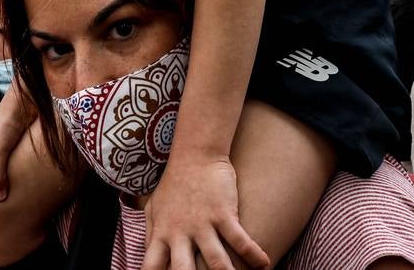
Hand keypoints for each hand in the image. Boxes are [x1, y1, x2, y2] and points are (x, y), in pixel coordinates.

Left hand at [140, 153, 268, 269]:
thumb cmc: (174, 183)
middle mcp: (180, 233)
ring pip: (216, 261)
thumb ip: (151, 234)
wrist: (195, 154)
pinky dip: (254, 254)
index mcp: (161, 233)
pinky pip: (240, 239)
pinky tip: (264, 264)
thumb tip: (149, 255)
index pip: (151, 265)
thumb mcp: (154, 208)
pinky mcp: (223, 214)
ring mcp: (203, 224)